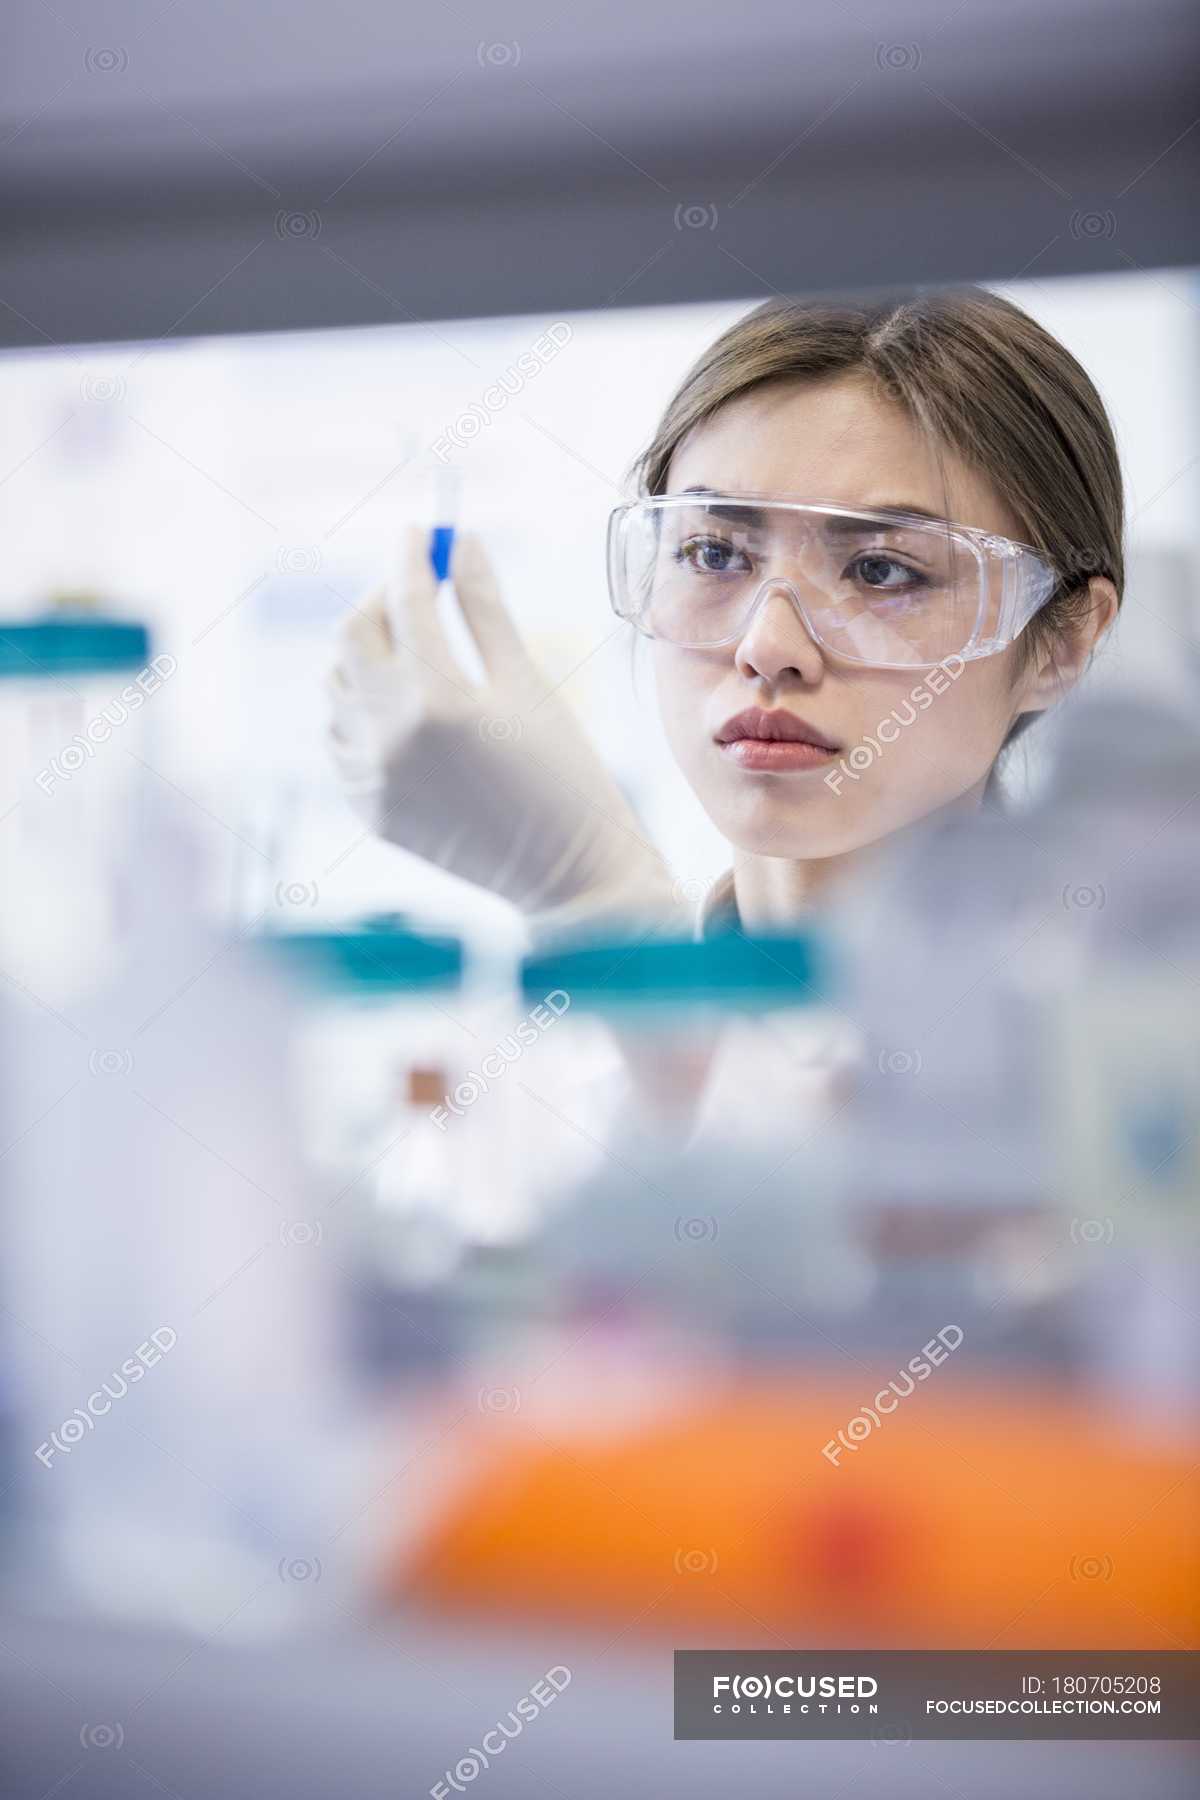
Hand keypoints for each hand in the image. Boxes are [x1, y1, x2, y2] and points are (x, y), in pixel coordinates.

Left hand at [328, 526, 685, 941]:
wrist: (567, 877)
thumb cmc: (565, 775)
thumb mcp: (529, 684)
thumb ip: (485, 609)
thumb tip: (464, 542)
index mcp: (438, 700)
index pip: (405, 600)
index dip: (412, 556)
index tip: (422, 531)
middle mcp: (390, 737)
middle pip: (352, 636)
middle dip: (380, 599)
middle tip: (414, 587)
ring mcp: (371, 777)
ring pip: (336, 687)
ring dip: (365, 654)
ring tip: (411, 648)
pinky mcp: (368, 808)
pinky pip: (341, 738)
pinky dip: (360, 709)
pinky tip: (400, 706)